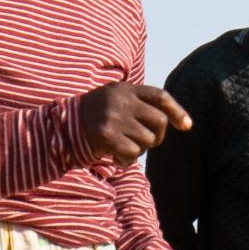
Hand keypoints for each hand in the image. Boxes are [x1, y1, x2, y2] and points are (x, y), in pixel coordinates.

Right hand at [74, 81, 191, 165]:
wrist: (61, 126)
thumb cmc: (94, 115)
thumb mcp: (114, 98)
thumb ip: (139, 104)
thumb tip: (174, 121)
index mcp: (125, 89)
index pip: (160, 97)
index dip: (177, 111)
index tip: (187, 126)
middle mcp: (121, 101)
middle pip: (159, 121)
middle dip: (158, 136)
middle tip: (147, 141)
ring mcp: (114, 118)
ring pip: (147, 140)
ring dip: (140, 149)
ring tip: (124, 146)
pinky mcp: (107, 136)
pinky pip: (132, 153)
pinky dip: (127, 159)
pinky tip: (115, 156)